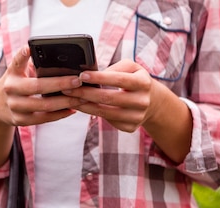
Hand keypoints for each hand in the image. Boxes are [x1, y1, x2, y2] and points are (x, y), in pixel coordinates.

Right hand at [0, 46, 86, 127]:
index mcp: (11, 75)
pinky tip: (72, 109)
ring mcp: (15, 107)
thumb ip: (29, 64)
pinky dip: (59, 114)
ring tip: (81, 97)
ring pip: (44, 105)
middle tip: (78, 80)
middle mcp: (10, 90)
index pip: (16, 62)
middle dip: (60, 83)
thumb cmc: (14, 84)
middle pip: (37, 86)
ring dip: (65, 101)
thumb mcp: (16, 72)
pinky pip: (44, 118)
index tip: (29, 47)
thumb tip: (56, 56)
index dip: (22, 55)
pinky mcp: (20, 120)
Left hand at [63, 59, 192, 162]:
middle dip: (85, 93)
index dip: (99, 78)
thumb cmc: (134, 80)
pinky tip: (82, 107)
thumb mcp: (132, 68)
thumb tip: (95, 74)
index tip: (82, 76)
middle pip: (109, 98)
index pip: (119, 80)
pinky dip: (92, 114)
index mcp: (144, 83)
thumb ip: (116, 67)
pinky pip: (107, 121)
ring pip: (105, 112)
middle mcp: (142, 101)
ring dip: (84, 105)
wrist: (152, 102)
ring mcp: (137, 117)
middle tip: (67, 88)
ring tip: (70, 98)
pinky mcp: (130, 128)